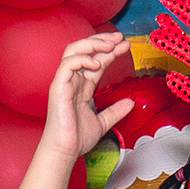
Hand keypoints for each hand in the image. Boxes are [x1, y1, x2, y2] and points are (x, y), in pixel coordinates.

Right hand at [40, 33, 134, 163]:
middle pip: (85, 50)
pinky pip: (67, 64)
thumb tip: (131, 103)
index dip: (111, 51)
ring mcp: (64, 81)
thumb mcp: (103, 122)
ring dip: (93, 44)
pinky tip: (96, 63)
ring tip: (110, 44)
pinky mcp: (58, 86)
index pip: (97, 60)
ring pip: (74, 50)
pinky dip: (82, 59)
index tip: (126, 45)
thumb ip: (115, 111)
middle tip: (120, 37)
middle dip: (103, 40)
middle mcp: (72, 80)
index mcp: (82, 85)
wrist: (65, 150)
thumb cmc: (77, 138)